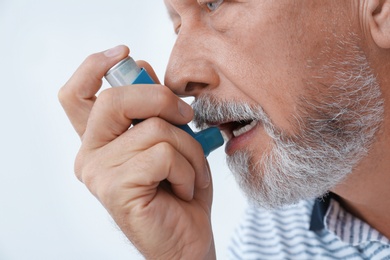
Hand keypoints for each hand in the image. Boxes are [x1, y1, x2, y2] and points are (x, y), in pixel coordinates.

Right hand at [58, 45, 214, 258]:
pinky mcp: (115, 188)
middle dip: (162, 100)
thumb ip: (151, 108)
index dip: (95, 66)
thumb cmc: (179, 188)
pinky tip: (183, 189)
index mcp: (101, 139)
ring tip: (190, 173)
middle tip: (186, 118)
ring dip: (189, 149)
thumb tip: (142, 67)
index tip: (125, 53)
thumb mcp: (169, 139)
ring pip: (154, 129)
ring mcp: (99, 172)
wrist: (186, 239)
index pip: (77, 94)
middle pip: (115, 100)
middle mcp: (90, 154)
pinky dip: (188, 169)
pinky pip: (163, 155)